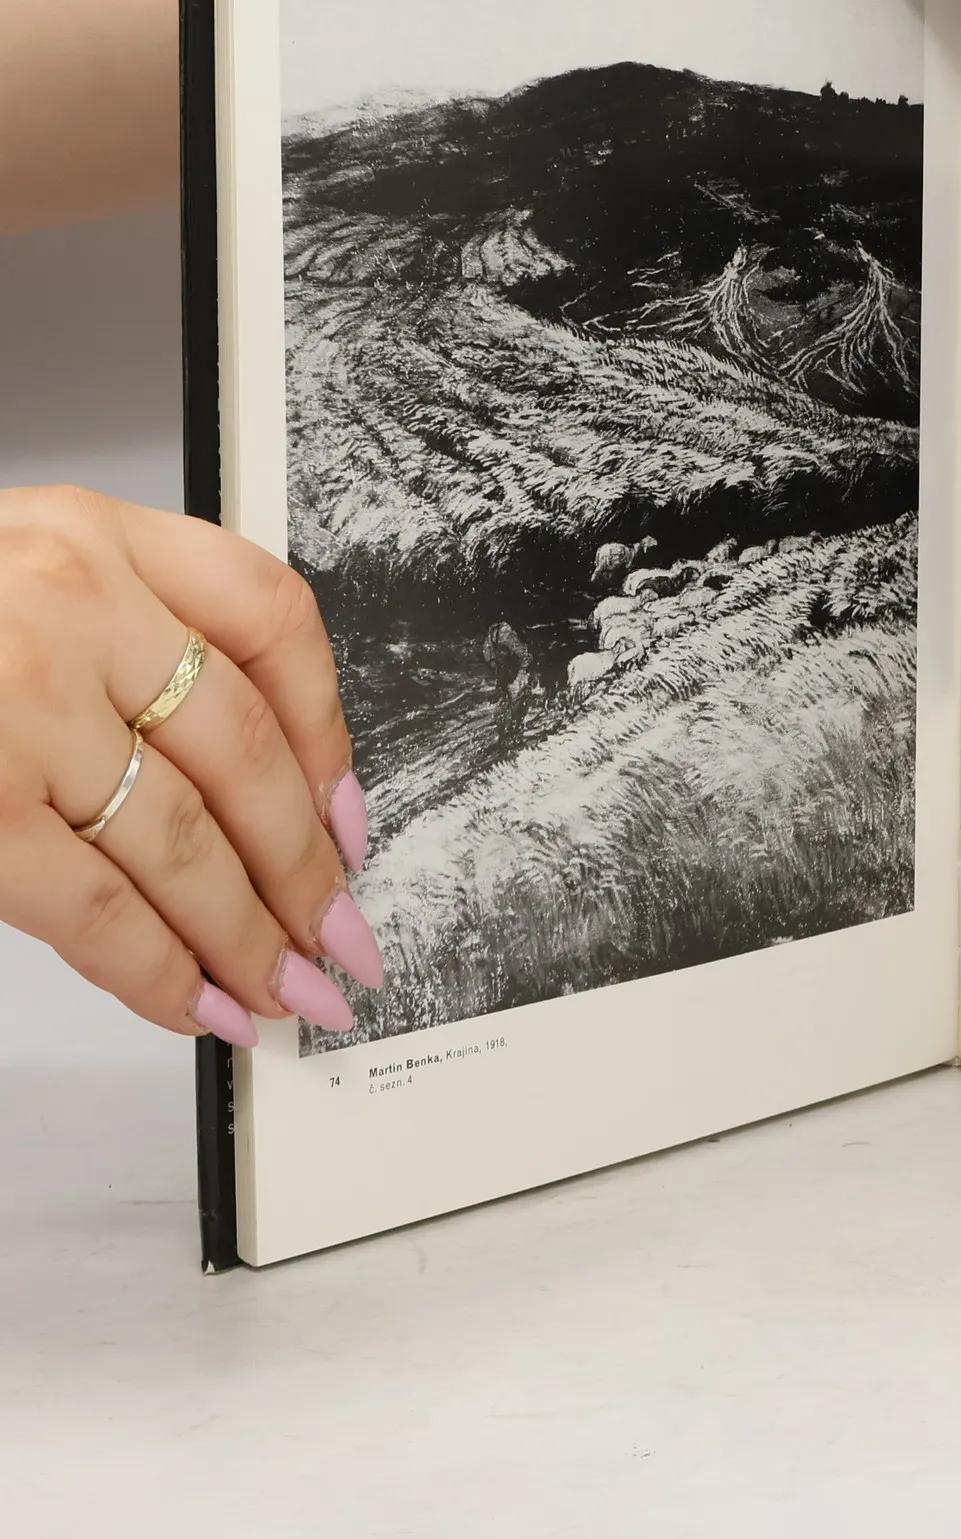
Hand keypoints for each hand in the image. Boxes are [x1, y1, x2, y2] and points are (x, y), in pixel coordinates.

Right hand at [0, 487, 382, 1044]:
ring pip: (183, 840)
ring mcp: (17, 706)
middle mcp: (70, 605)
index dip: (329, 732)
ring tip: (288, 988)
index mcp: (95, 533)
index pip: (273, 621)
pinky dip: (159, 970)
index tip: (349, 813)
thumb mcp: (22, 578)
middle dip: (306, 866)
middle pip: (244, 752)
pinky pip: (95, 908)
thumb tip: (264, 786)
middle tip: (341, 935)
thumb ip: (128, 643)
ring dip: (248, 933)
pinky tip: (199, 1005)